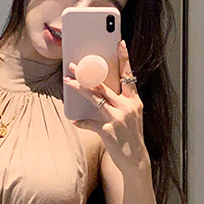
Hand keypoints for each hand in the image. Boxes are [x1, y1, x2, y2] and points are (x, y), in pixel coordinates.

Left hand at [64, 40, 148, 174]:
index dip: (124, 58)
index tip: (119, 43)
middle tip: (75, 65)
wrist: (136, 160)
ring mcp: (117, 118)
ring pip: (95, 98)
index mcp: (134, 101)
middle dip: (87, 73)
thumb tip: (100, 93)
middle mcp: (127, 107)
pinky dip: (81, 121)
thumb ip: (118, 104)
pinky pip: (90, 122)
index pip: (128, 75)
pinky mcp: (108, 130)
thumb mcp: (130, 117)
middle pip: (104, 85)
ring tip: (68, 81)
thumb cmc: (131, 138)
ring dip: (79, 88)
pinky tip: (73, 119)